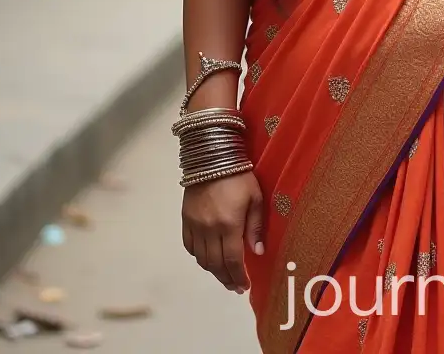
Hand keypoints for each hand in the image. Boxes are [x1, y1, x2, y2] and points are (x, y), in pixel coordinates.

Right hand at [182, 171, 264, 292]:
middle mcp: (209, 229)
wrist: (212, 156)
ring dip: (213, 271)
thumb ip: (255, 227)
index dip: (238, 277)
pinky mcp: (186, 219)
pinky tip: (208, 258)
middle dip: (226, 278)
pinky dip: (199, 256)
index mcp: (229, 224)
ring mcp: (195, 225)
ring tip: (224, 275)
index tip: (245, 286)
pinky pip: (190, 246)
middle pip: (216, 264)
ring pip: (202, 258)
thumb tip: (258, 252)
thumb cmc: (239, 176)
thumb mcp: (255, 198)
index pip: (232, 260)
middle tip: (235, 286)